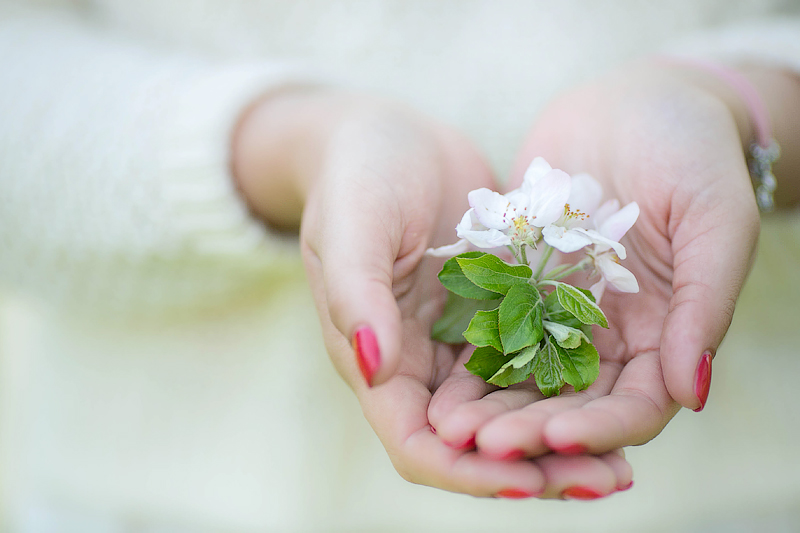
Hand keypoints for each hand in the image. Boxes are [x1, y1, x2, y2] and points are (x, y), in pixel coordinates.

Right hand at [233, 88, 633, 496]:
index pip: (416, 443)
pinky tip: (619, 391)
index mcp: (376, 357)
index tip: (531, 481)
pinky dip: (568, 385)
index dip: (469, 472)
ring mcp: (457, 339)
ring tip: (626, 459)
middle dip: (535, 467)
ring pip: (511, 409)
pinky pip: (533, 360)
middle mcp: (417, 362)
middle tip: (608, 480)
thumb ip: (356, 294)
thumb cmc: (357, 176)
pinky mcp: (492, 310)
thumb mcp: (351, 225)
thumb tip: (374, 367)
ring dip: (562, 437)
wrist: (386, 135)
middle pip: (474, 441)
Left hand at [428, 62, 762, 460]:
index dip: (601, 429)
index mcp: (665, 332)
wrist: (636, 100)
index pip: (636, 405)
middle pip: (570, 402)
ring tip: (449, 424)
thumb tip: (694, 393)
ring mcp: (559, 309)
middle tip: (482, 444)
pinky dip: (469, 355)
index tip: (557, 436)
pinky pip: (492, 325)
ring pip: (523, 374)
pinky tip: (436, 375)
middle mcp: (609, 333)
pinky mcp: (518, 281)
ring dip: (490, 404)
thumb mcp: (715, 219)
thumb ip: (703, 303)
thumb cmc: (691, 150)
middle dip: (529, 427)